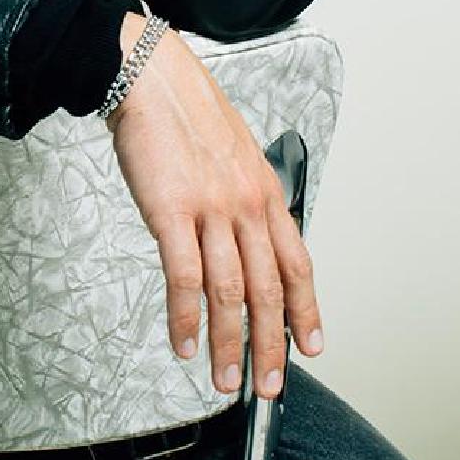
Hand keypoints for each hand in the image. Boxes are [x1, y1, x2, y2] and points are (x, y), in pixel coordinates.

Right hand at [107, 16, 321, 398]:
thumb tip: (245, 240)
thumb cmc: (186, 112)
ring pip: (229, 293)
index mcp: (265, 193)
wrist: (151, 76)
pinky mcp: (172, 212)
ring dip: (227, 344)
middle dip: (270, 345)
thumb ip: (245, 199)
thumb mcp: (235, 155)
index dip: (305, 311)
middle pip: (268, 290)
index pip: (297, 264)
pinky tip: (183, 342)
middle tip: (267, 383)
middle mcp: (247, 205)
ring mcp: (212, 210)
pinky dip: (184, 318)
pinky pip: (184, 278)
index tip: (308, 345)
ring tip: (223, 377)